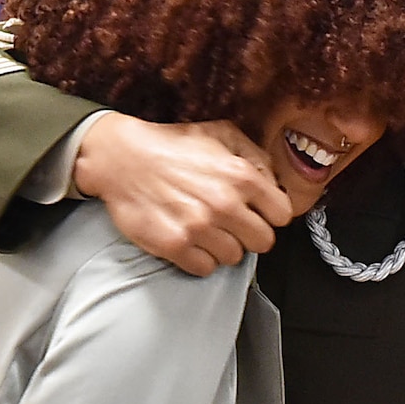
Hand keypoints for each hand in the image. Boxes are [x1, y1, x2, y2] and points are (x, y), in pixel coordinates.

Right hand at [74, 114, 292, 275]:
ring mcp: (199, 227)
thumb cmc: (175, 145)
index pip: (282, 215)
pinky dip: (200, 258)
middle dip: (250, 233)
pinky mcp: (174, 245)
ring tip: (206, 229)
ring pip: (234, 258)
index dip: (270, 214)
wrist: (121, 158)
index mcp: (242, 176)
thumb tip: (275, 185)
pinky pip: (205, 268)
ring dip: (223, 246)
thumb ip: (257, 158)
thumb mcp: (222, 135)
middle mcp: (224, 203)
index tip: (258, 212)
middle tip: (232, 224)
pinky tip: (190, 240)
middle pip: (263, 242)